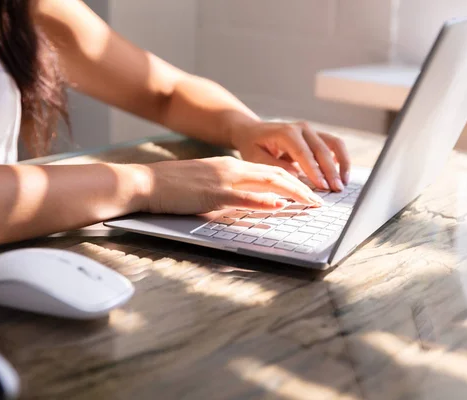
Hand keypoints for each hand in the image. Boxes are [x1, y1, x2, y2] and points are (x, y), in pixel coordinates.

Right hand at [135, 157, 323, 214]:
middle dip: (301, 187)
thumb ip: (231, 190)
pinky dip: (265, 202)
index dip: (293, 181)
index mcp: (231, 166)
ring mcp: (224, 180)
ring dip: (292, 193)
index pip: (270, 171)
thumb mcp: (207, 182)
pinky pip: (244, 197)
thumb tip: (255, 202)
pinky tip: (279, 206)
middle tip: (318, 200)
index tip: (308, 192)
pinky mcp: (213, 194)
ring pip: (267, 182)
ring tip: (310, 203)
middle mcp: (232, 169)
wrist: (148, 182)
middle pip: (276, 174)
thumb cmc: (175, 186)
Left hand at [230, 121, 350, 191]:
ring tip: (343, 183)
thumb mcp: (256, 158)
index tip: (322, 186)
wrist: (253, 131)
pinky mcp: (317, 135)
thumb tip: (296, 176)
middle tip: (336, 189)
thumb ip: (275, 166)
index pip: (303, 153)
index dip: (314, 170)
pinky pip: (334, 145)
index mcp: (286, 132)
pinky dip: (341, 159)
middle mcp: (301, 128)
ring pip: (334, 144)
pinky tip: (342, 175)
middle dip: (331, 171)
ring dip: (342, 164)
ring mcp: (311, 130)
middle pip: (322, 150)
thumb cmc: (253, 146)